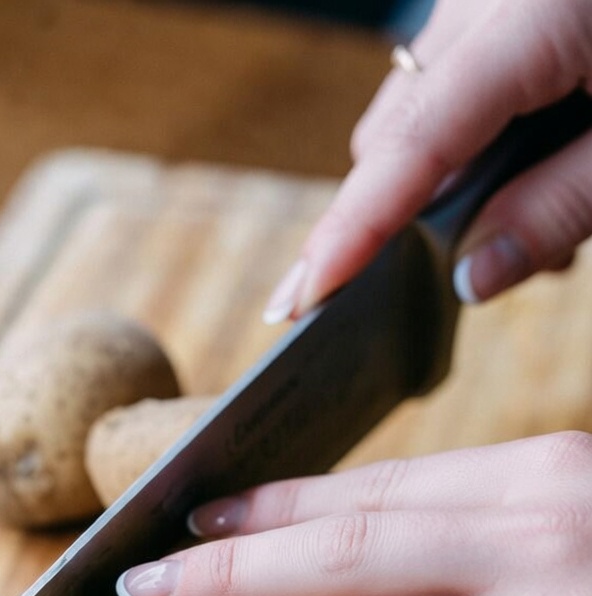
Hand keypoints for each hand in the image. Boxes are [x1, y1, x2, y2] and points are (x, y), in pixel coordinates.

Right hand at [263, 0, 591, 319]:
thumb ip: (559, 210)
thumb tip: (470, 279)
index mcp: (526, 22)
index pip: (411, 148)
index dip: (353, 231)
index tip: (303, 298)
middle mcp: (484, 0)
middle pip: (396, 132)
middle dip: (407, 218)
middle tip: (483, 273)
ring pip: (420, 108)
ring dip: (449, 183)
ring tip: (544, 219)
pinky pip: (455, 79)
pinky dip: (477, 138)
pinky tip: (542, 162)